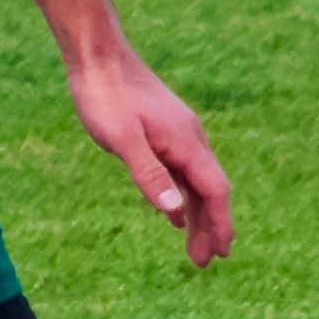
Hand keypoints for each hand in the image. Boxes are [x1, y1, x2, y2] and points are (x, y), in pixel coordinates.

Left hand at [68, 49, 233, 265]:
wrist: (97, 56)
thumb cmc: (105, 96)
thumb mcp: (122, 140)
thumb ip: (149, 175)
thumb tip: (175, 213)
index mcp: (186, 143)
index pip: (215, 191)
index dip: (219, 223)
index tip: (221, 253)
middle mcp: (190, 139)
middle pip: (210, 190)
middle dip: (211, 226)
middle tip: (206, 262)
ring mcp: (178, 134)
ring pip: (195, 182)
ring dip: (196, 215)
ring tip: (194, 247)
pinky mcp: (163, 131)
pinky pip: (181, 170)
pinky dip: (182, 195)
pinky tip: (175, 213)